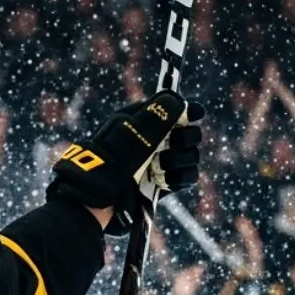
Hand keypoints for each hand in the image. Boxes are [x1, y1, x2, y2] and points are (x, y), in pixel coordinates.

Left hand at [48, 90, 201, 233]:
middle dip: (186, 137)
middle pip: (190, 133)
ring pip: (191, 155)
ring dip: (179, 158)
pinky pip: (188, 176)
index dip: (189, 110)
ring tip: (159, 164)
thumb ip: (158, 114)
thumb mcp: (132, 129)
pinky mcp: (165, 183)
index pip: (176, 110)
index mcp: (144, 121)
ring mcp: (160, 162)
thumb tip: (180, 100)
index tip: (195, 113)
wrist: (98, 194)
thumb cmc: (111, 157)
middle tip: (174, 141)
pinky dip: (180, 175)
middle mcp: (155, 141)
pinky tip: (164, 177)